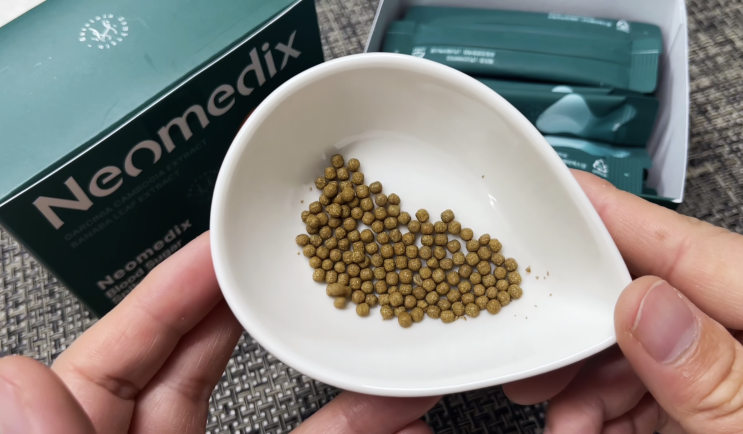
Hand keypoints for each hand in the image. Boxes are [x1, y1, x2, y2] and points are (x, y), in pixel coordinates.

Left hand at [0, 233, 437, 433]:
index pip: (125, 347)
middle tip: (301, 262)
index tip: (223, 243)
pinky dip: (358, 430)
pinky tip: (398, 411)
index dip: (175, 289)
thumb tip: (17, 382)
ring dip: (332, 375)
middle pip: (202, 362)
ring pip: (277, 414)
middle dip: (257, 309)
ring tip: (378, 331)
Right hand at [503, 171, 742, 432]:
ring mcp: (727, 369)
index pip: (690, 248)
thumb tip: (649, 308)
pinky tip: (583, 428)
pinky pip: (643, 389)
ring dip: (587, 387)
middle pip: (649, 299)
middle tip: (536, 354)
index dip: (619, 217)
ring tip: (564, 423)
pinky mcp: (710, 400)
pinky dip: (603, 411)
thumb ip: (716, 378)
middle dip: (584, 333)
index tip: (562, 196)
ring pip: (635, 350)